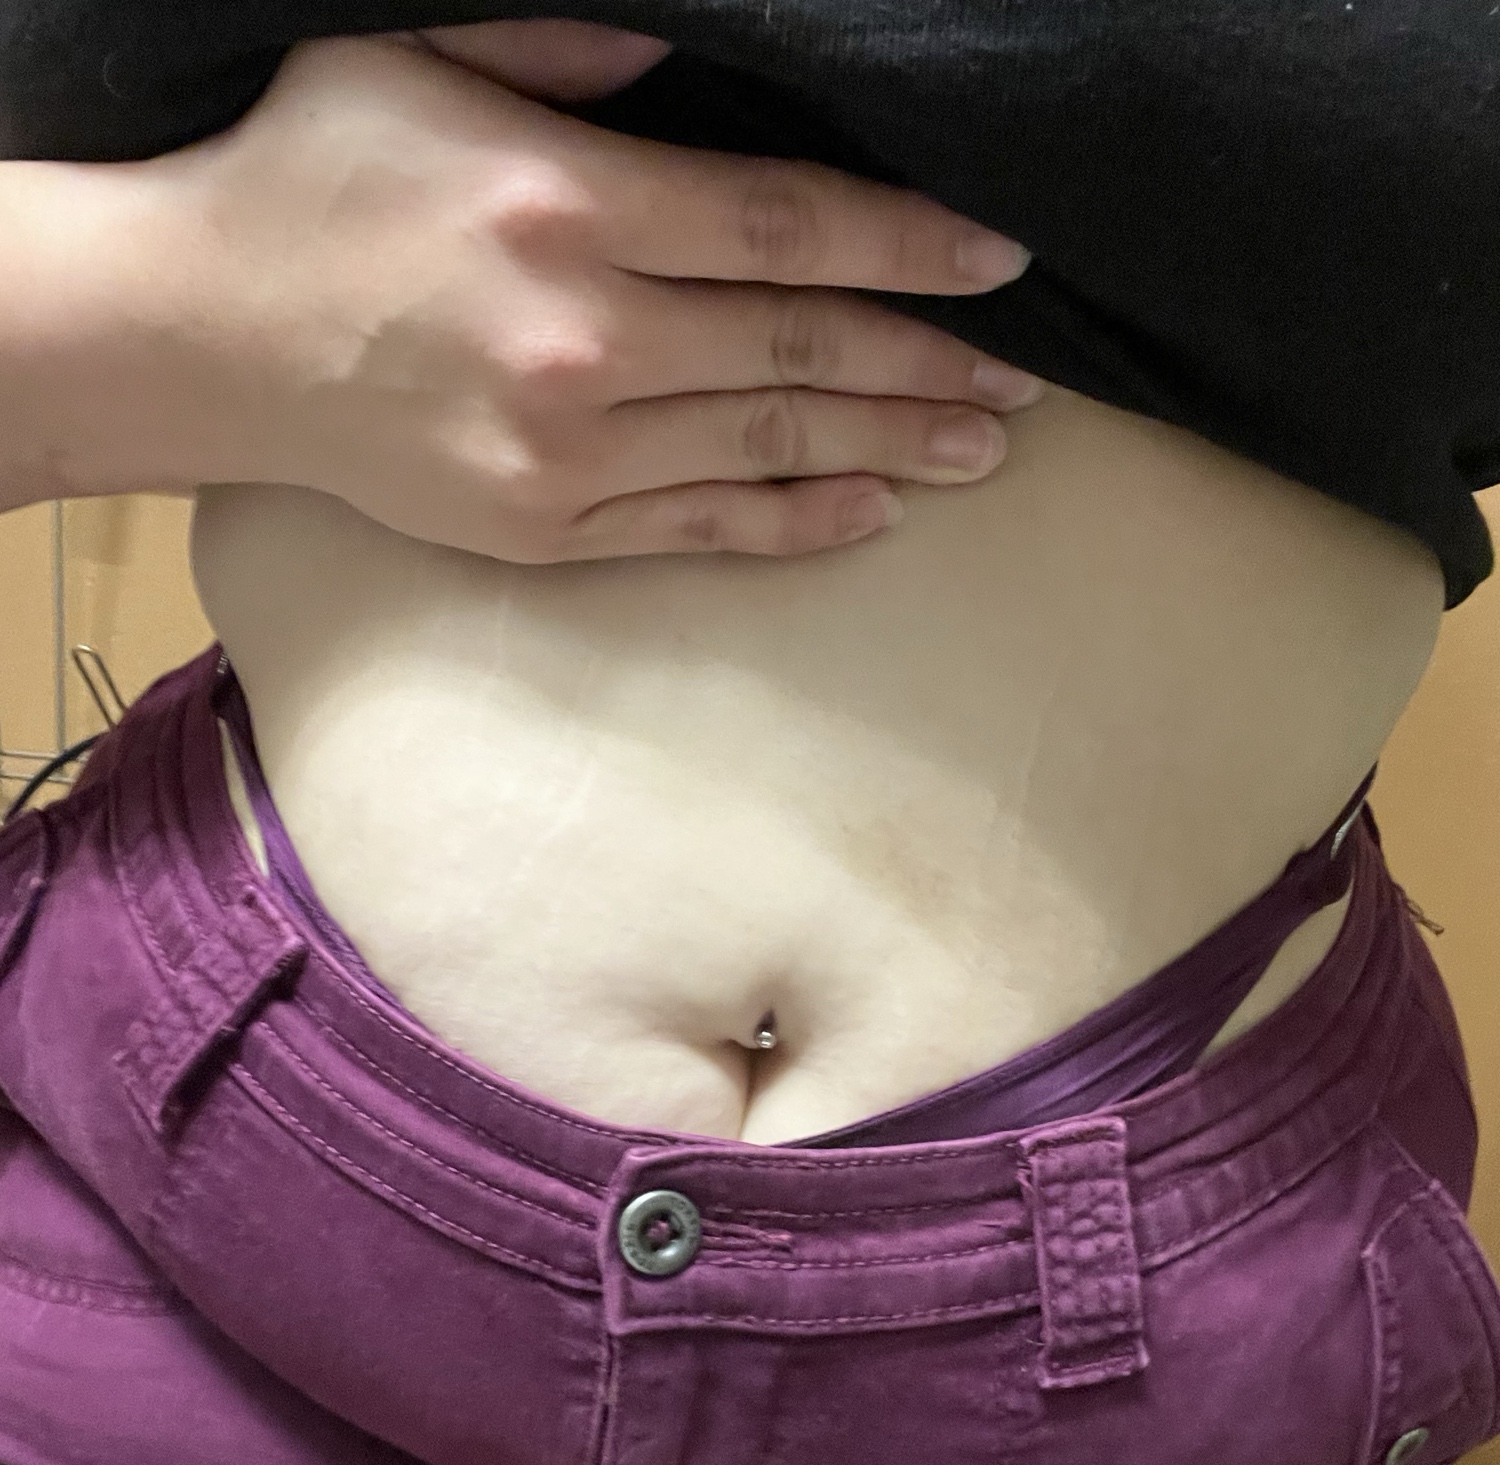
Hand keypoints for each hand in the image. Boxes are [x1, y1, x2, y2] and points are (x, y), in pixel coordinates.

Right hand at [128, 34, 1040, 559]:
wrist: (202, 337)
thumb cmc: (310, 179)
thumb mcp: (420, 58)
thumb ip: (573, 56)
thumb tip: (700, 67)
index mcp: (568, 206)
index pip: (785, 226)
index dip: (907, 244)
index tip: (1000, 260)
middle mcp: (582, 339)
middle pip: (801, 348)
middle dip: (929, 358)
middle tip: (1026, 377)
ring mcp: (565, 452)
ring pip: (769, 446)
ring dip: (893, 445)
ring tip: (985, 449)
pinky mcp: (541, 529)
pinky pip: (698, 526)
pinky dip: (793, 521)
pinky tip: (872, 511)